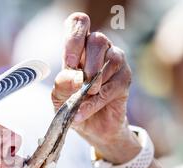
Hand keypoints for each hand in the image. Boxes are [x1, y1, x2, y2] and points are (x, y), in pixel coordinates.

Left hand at [51, 12, 139, 163]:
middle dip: (87, 63)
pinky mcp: (125, 80)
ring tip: (83, 98)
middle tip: (79, 83)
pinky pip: (112, 86)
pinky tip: (84, 110)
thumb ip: (61, 84)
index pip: (78, 24)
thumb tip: (73, 75)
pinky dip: (95, 101)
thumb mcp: (58, 97)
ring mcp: (115, 63)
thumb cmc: (72, 106)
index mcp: (79, 48)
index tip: (69, 64)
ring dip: (93, 83)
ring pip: (111, 59)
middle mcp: (99, 51)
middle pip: (98, 39)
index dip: (74, 38)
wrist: (90, 127)